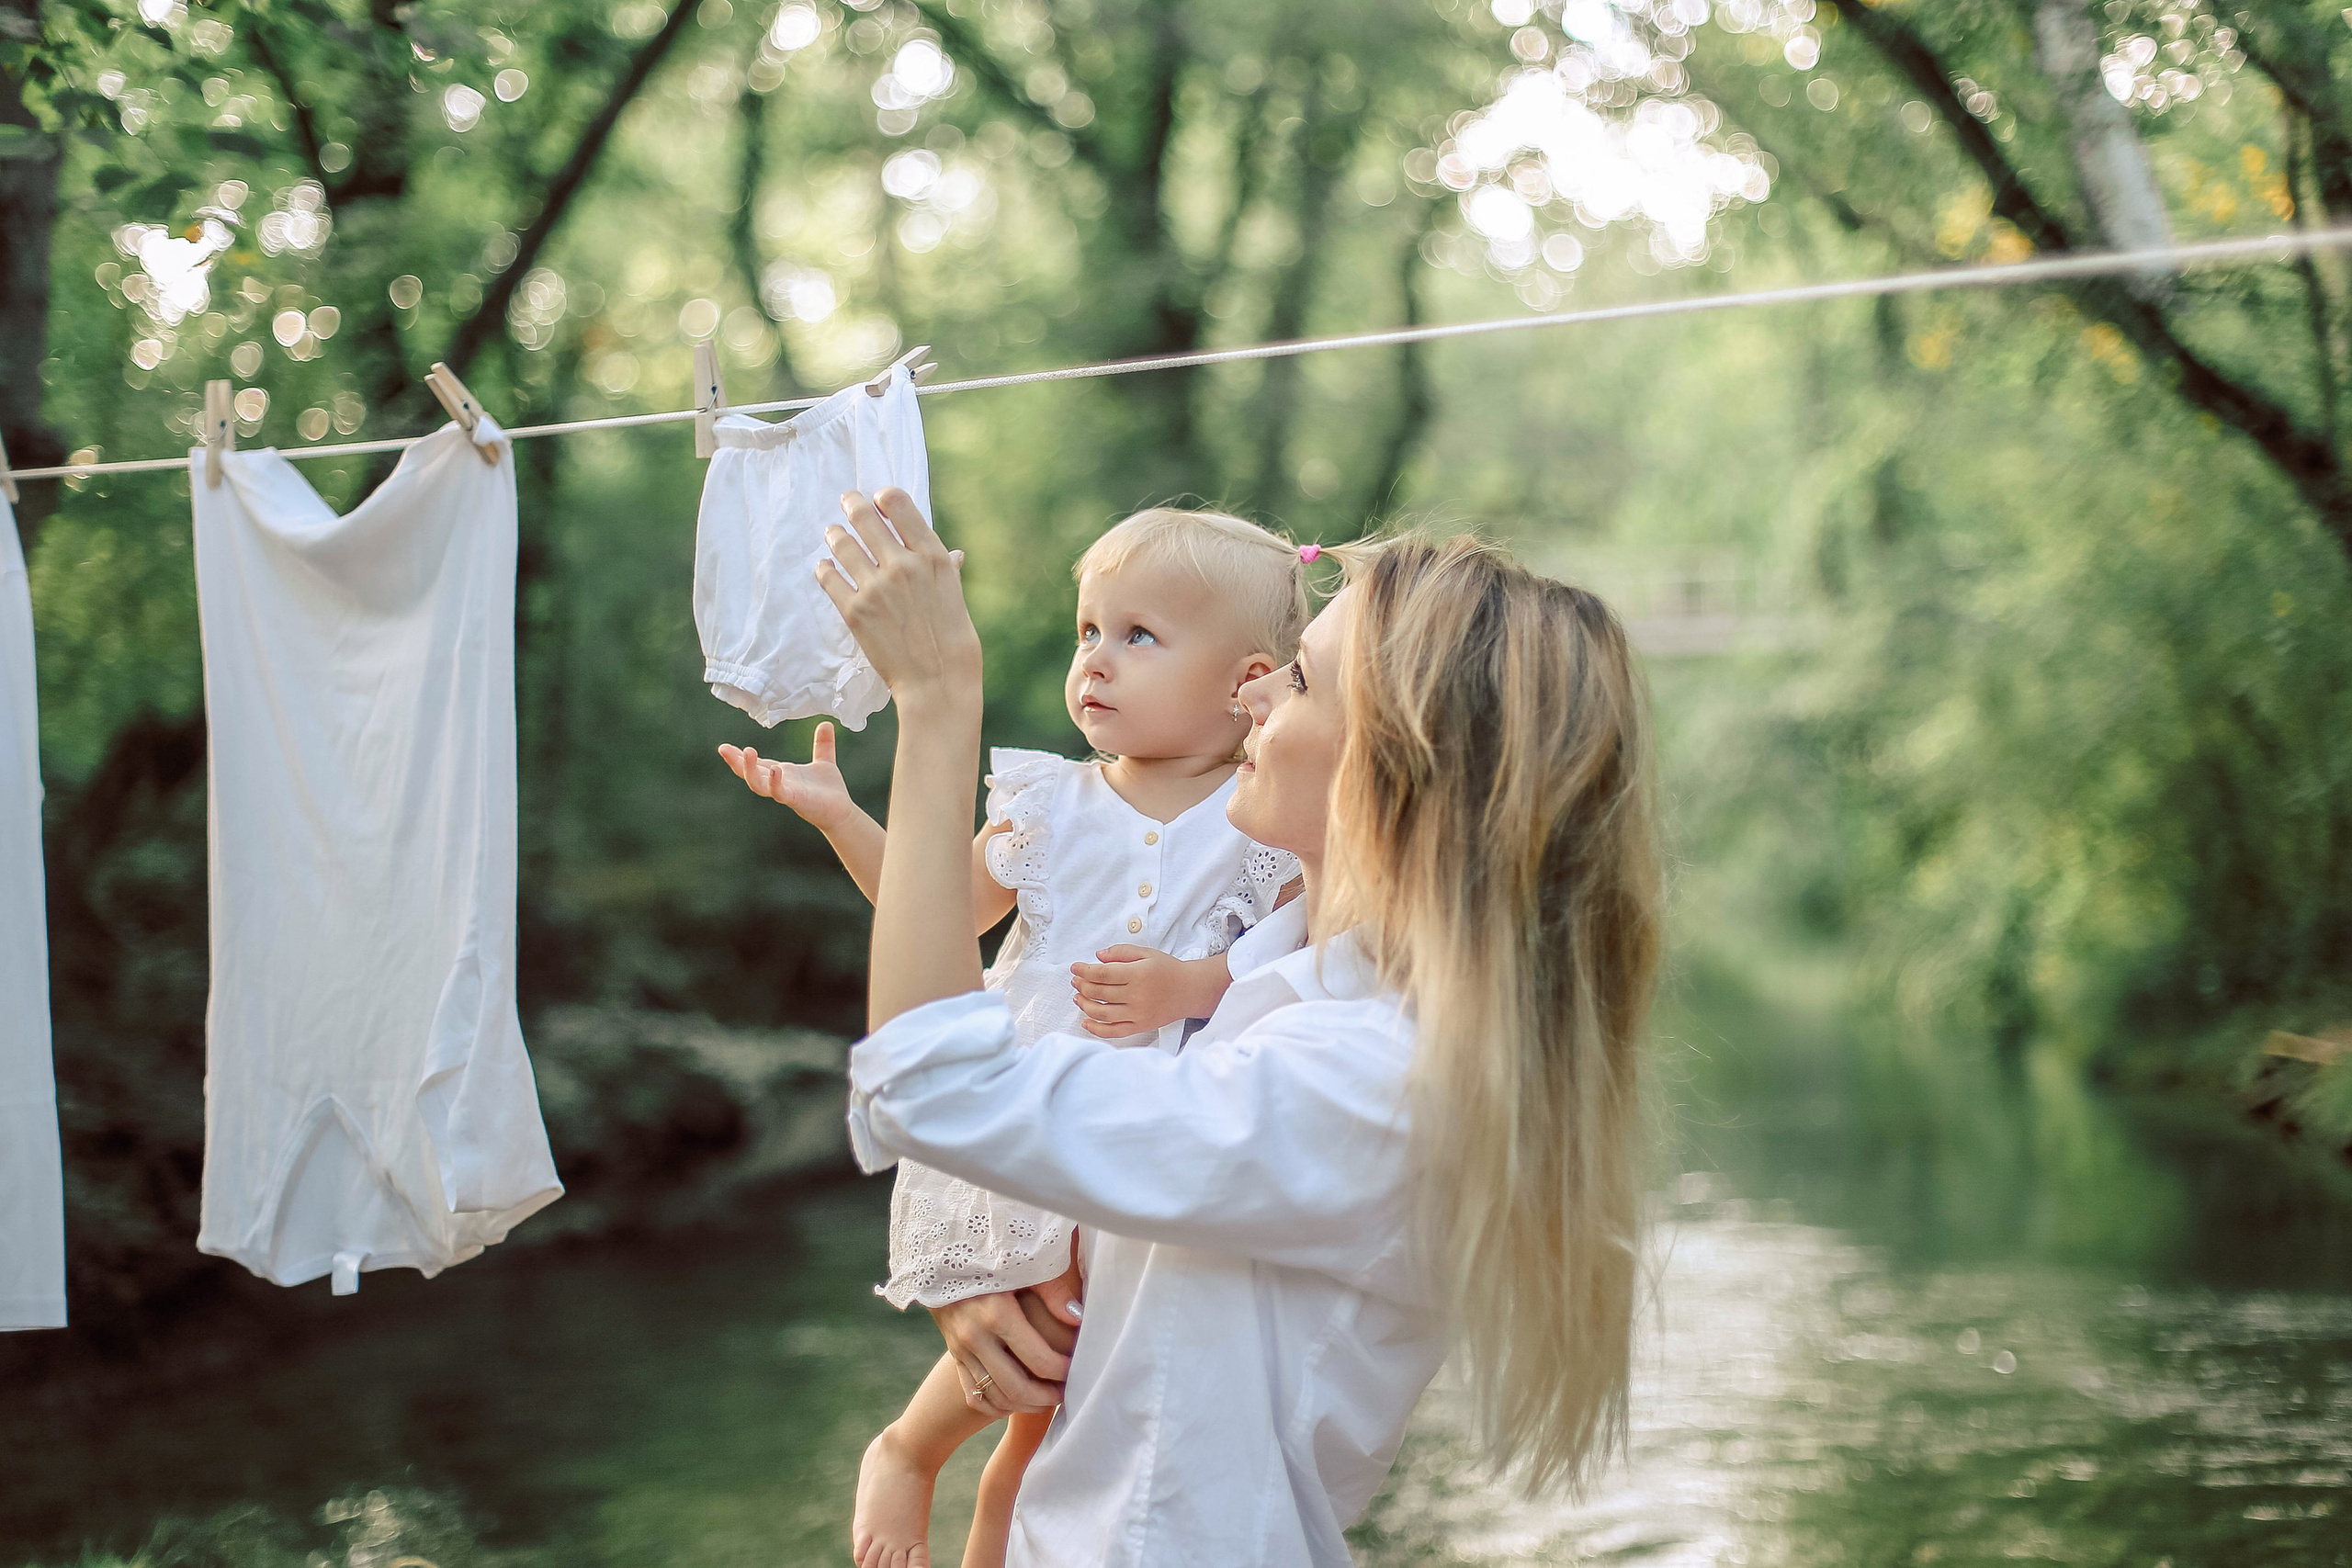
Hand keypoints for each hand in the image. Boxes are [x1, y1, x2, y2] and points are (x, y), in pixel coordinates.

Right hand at [717, 722, 856, 832]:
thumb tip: (826, 723)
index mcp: (780, 772)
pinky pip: (780, 793)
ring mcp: (785, 792)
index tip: (724, 747)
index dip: (739, 756)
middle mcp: (778, 782)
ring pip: (759, 784)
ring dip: (750, 770)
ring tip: (747, 752)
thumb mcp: (824, 761)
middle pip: (749, 773)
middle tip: (723, 749)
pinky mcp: (796, 800)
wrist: (841, 811)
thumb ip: (822, 744)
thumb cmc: (828, 789)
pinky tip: (775, 769)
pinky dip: (775, 782)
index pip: (755, 763)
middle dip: (735, 762)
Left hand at [815, 488, 978, 708]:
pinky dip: (824, 568)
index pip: (899, 504)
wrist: (937, 681)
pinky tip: (825, 567)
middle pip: (865, 517)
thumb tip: (953, 554)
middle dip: (852, 504)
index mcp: (933, 556)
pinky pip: (828, 577)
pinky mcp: (854, 610)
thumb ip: (946, 568)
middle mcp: (903, 565)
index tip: (877, 499)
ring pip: (842, 543)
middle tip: (847, 502)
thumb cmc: (953, 640)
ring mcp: (876, 587)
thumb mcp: (956, 595)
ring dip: (835, 534)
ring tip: (833, 533)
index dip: (883, 496)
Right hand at [932, 1252, 1083, 1416]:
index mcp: (997, 1314)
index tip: (1077, 1369)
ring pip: (995, 1397)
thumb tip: (1079, 1318)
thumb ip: (1053, 1292)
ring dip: (1025, 1406)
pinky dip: (997, 1407)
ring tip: (1048, 1399)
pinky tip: (1017, 1401)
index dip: (1063, 1371)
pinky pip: (974, 1396)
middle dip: (1047, 1396)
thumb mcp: (1023, 1267)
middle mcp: (975, 1337)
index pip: (1039, 1360)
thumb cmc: (992, 1259)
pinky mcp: (954, 1357)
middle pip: (1016, 1388)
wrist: (942, 1259)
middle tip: (1066, 1392)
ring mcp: (961, 1351)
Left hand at [1069, 947, 1229, 1039]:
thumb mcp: (1146, 953)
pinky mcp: (1140, 1026)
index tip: (1075, 967)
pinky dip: (1097, 1029)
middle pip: (1100, 992)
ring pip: (1102, 1012)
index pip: (1102, 974)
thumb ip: (1121, 952)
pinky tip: (1086, 1021)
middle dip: (1082, 986)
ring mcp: (1138, 1013)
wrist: (1189, 990)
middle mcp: (1137, 995)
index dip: (1084, 971)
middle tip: (1076, 981)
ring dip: (1085, 1005)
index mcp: (1138, 974)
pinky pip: (1114, 1032)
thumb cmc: (1167, 970)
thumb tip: (1098, 956)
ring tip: (1078, 997)